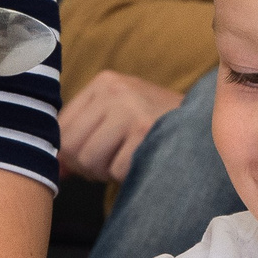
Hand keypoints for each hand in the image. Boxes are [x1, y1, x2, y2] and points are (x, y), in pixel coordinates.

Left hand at [60, 70, 182, 181]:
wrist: (204, 124)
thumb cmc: (155, 125)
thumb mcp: (116, 117)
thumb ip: (81, 137)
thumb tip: (54, 169)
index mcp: (104, 83)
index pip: (61, 129)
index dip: (72, 153)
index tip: (93, 155)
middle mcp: (115, 91)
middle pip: (72, 146)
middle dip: (87, 165)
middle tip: (111, 162)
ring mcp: (132, 110)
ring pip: (90, 160)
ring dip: (106, 171)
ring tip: (126, 159)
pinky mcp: (147, 132)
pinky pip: (117, 169)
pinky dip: (127, 175)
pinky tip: (142, 161)